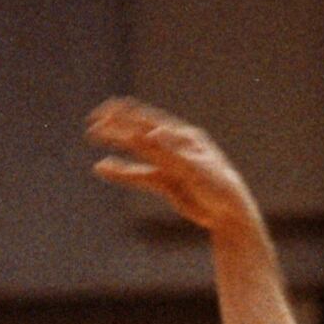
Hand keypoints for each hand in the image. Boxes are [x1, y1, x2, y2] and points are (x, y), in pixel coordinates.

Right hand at [88, 99, 257, 234]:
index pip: (149, 122)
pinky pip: (138, 175)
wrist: (230, 213)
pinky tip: (102, 168)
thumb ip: (171, 151)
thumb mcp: (195, 168)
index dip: (128, 116)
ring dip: (116, 144)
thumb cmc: (219, 186)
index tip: (107, 110)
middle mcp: (174, 146)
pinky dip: (121, 172)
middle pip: (140, 133)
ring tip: (93, 135)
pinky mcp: (165, 183)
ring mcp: (169, 164)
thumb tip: (150, 132)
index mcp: (183, 137)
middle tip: (93, 122)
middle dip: (117, 126)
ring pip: (137, 152)